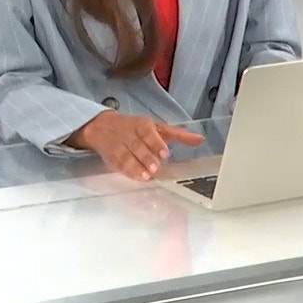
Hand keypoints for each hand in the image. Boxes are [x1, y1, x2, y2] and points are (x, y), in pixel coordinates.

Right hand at [69, 111, 202, 180]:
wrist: (102, 126)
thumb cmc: (135, 128)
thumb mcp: (157, 128)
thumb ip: (178, 135)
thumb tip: (200, 139)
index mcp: (142, 125)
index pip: (148, 133)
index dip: (156, 143)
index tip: (165, 153)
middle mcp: (129, 135)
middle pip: (137, 146)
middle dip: (146, 157)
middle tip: (155, 167)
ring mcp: (118, 146)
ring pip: (127, 156)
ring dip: (136, 166)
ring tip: (146, 175)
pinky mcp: (111, 157)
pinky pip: (118, 164)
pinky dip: (127, 171)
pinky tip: (136, 177)